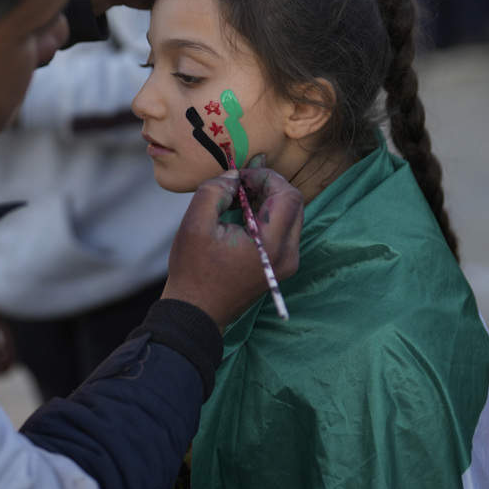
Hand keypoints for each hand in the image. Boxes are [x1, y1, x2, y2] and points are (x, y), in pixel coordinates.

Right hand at [161, 167, 303, 330]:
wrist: (197, 312)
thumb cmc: (194, 271)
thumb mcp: (195, 223)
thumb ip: (215, 190)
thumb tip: (234, 176)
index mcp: (271, 244)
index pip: (287, 195)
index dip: (266, 176)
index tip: (240, 176)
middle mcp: (288, 254)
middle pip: (294, 202)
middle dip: (268, 185)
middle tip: (240, 184)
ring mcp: (287, 263)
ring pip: (290, 215)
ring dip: (268, 199)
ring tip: (237, 199)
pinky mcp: (280, 266)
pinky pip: (283, 230)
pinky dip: (267, 215)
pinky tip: (241, 216)